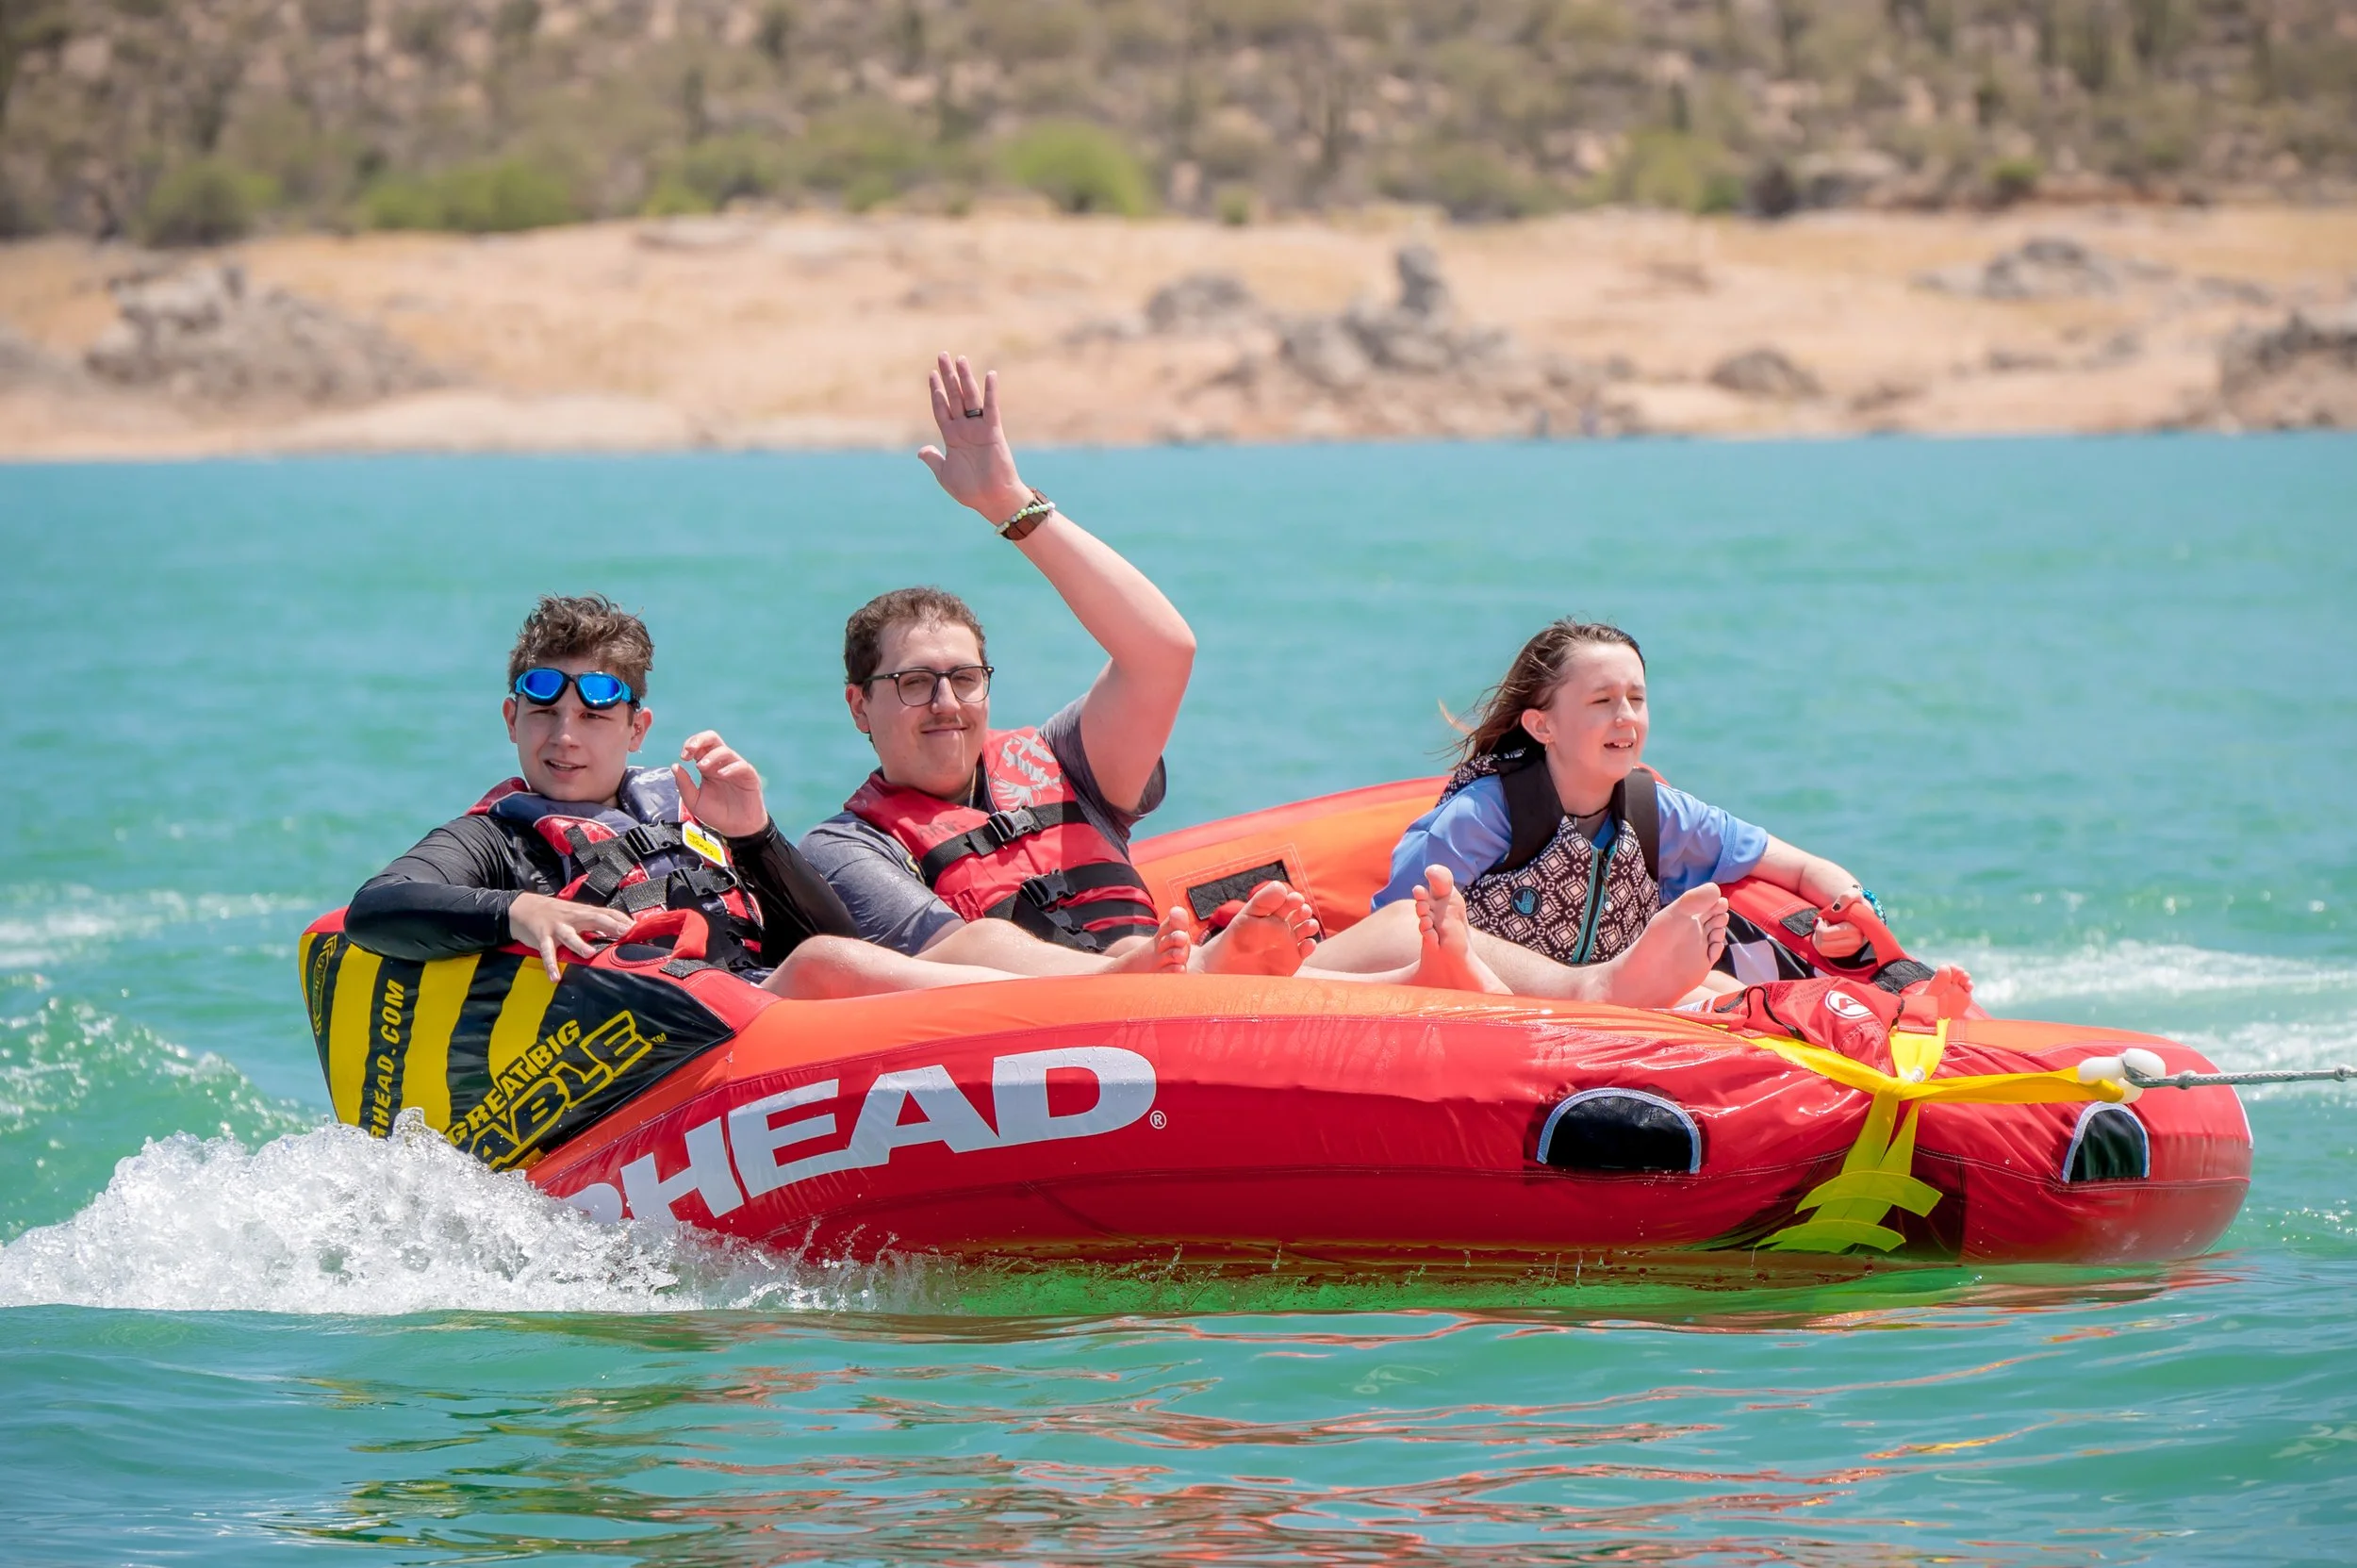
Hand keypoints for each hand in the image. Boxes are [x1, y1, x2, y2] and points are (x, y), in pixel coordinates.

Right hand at [507, 893, 632, 980]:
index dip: (622, 919)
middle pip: (594, 919)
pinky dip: (551, 964)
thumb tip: (618, 932)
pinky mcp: (542, 937)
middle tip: (625, 933)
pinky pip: (547, 952)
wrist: (521, 907)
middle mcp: (572, 917)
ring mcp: (557, 927)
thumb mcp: (575, 914)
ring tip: (589, 954)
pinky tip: (555, 977)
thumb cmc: (554, 913)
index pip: (607, 913)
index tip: (638, 928)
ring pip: (570, 935)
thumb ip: (594, 923)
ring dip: (579, 944)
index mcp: (583, 912)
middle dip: (610, 925)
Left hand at [674, 731, 767, 838]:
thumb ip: (684, 784)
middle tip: (690, 751)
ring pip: (725, 751)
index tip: (683, 757)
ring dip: (712, 756)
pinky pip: (742, 765)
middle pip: (713, 738)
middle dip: (700, 740)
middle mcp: (721, 763)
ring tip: (702, 767)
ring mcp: (736, 768)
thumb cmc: (716, 814)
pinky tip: (721, 775)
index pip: (700, 745)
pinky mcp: (749, 776)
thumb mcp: (694, 801)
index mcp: (707, 766)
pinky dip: (730, 767)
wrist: (736, 829)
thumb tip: (675, 766)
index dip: (690, 745)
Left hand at [917, 352, 1030, 522]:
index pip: (941, 408)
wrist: (991, 499)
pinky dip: (991, 392)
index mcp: (952, 437)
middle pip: (954, 396)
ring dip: (964, 378)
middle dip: (948, 376)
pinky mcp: (993, 432)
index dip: (936, 391)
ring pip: (970, 398)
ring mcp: (979, 428)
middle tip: (942, 355)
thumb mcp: (944, 474)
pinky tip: (990, 375)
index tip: (932, 374)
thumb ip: (934, 460)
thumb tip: (921, 450)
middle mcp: (965, 428)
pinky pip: (991, 409)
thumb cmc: (970, 490)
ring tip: (959, 358)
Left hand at [1813, 889, 1871, 959]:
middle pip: (1822, 943)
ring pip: (1822, 949)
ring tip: (1826, 928)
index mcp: (1857, 930)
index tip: (1826, 918)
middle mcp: (1857, 943)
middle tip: (1824, 922)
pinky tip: (1829, 935)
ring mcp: (1852, 950)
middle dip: (1819, 931)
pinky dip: (1823, 943)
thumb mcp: (1852, 894)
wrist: (1859, 912)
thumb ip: (1847, 896)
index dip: (1821, 925)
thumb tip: (1836, 908)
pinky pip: (1825, 953)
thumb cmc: (1854, 903)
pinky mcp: (1846, 954)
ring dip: (1819, 937)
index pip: (1825, 934)